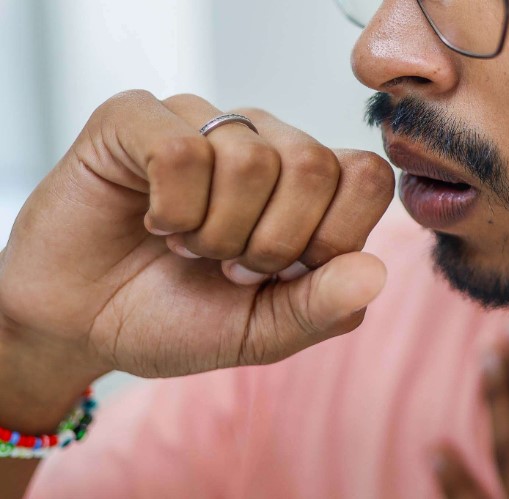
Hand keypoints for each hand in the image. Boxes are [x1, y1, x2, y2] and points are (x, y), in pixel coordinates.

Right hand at [0, 90, 393, 380]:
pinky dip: (170, 209)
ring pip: (250, 159)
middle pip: (314, 166)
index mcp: (307, 188)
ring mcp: (204, 123)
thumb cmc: (178, 318)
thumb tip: (377, 272)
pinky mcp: (139, 118)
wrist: (84, 324)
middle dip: (268, 244)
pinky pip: (182, 151)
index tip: (281, 273)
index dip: (332, 236)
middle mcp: (265, 143)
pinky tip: (154, 220)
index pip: (368, 177)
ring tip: (187, 245)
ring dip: (214, 231)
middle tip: (226, 264)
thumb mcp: (262, 333)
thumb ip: (323, 307)